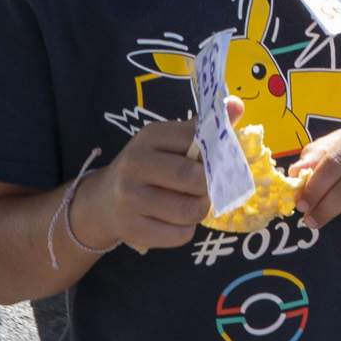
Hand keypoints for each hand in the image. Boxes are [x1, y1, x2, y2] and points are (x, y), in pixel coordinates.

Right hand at [92, 118, 210, 251]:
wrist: (103, 202)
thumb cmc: (147, 168)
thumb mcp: (168, 142)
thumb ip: (202, 128)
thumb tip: (237, 105)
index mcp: (149, 137)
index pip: (197, 141)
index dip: (215, 155)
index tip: (216, 162)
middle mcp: (135, 165)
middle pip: (193, 179)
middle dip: (207, 186)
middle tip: (203, 188)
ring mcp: (130, 199)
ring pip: (189, 211)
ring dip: (199, 210)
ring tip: (191, 203)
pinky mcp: (134, 230)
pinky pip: (180, 235)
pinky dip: (186, 230)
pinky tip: (175, 220)